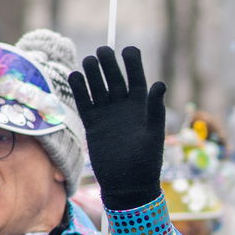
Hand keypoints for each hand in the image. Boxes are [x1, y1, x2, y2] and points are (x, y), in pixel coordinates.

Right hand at [68, 47, 167, 210]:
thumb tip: (160, 84)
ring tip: (89, 61)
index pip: (137, 78)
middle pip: (114, 78)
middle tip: (103, 51)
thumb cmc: (146, 162)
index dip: (133, 63)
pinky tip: (74, 76)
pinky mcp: (93, 123)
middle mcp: (123, 106)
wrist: (127, 184)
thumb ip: (155, 109)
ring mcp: (107, 113)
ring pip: (98, 86)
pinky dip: (79, 89)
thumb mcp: (153, 134)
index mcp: (142, 106)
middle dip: (109, 63)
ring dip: (93, 73)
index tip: (128, 50)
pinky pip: (84, 101)